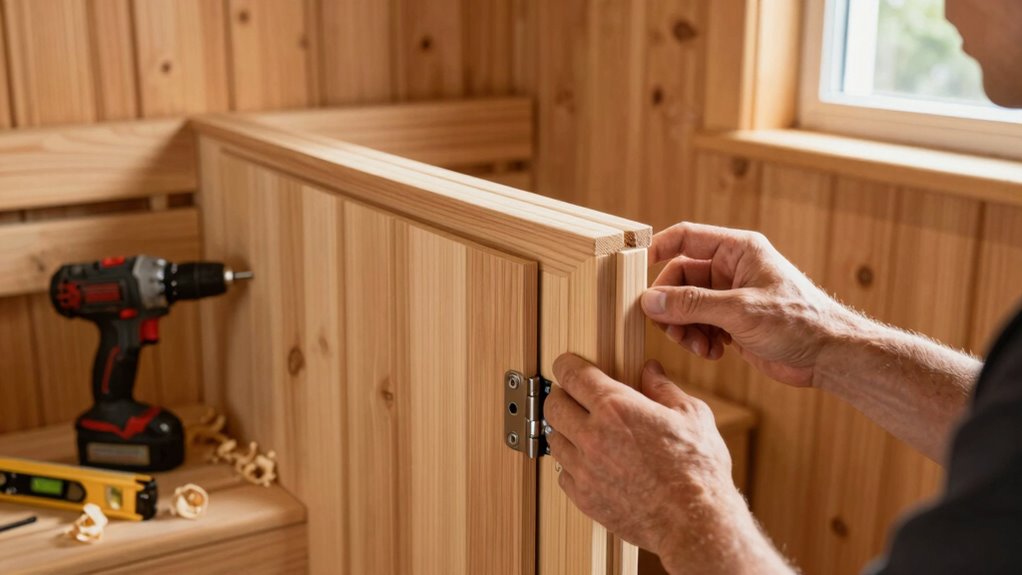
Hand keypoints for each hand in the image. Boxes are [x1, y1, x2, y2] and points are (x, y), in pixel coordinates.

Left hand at [545, 354, 767, 571]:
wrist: (695, 523)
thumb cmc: (698, 471)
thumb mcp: (691, 415)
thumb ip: (664, 389)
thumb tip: (651, 371)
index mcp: (617, 407)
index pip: (572, 374)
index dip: (566, 364)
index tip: (567, 365)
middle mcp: (593, 436)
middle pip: (553, 405)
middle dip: (562, 396)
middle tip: (576, 398)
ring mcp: (585, 469)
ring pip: (554, 439)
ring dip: (566, 431)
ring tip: (586, 432)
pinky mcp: (584, 498)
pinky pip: (563, 474)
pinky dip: (572, 465)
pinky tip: (592, 463)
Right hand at [642, 222, 859, 386]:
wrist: (830, 356)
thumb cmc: (799, 321)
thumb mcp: (740, 311)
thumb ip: (693, 304)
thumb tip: (650, 301)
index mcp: (738, 250)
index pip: (686, 238)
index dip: (659, 249)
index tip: (636, 270)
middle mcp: (731, 269)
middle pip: (680, 278)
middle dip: (673, 306)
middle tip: (671, 329)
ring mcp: (730, 296)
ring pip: (686, 305)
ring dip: (685, 328)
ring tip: (698, 347)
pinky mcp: (732, 321)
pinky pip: (699, 325)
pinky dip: (699, 340)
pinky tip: (714, 353)